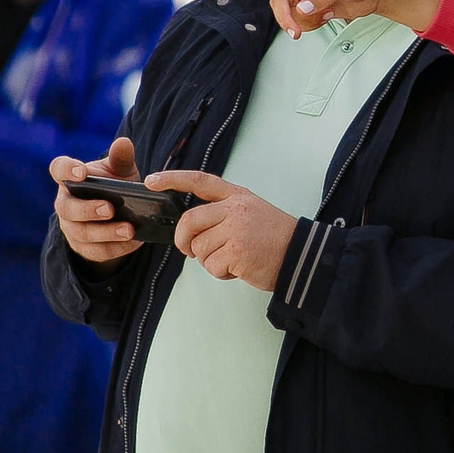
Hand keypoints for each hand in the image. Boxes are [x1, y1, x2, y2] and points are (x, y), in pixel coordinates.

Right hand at [51, 137, 142, 266]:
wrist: (118, 216)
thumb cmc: (114, 186)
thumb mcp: (120, 171)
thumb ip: (121, 158)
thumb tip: (124, 142)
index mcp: (70, 179)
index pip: (58, 169)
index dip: (66, 170)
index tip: (81, 173)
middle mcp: (65, 203)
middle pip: (67, 208)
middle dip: (87, 209)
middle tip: (109, 208)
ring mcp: (71, 227)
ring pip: (82, 233)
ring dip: (106, 233)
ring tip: (129, 229)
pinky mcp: (83, 247)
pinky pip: (96, 251)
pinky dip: (116, 248)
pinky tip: (134, 242)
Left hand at [147, 168, 295, 290]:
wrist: (302, 256)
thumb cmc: (274, 239)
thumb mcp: (251, 213)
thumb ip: (222, 214)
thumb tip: (191, 232)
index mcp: (237, 196)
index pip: (200, 181)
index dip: (173, 179)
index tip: (151, 182)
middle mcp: (235, 209)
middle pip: (189, 221)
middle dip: (183, 240)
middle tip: (189, 250)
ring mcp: (236, 229)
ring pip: (199, 248)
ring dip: (209, 260)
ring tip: (232, 259)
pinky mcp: (237, 251)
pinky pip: (211, 265)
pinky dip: (220, 273)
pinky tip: (238, 268)